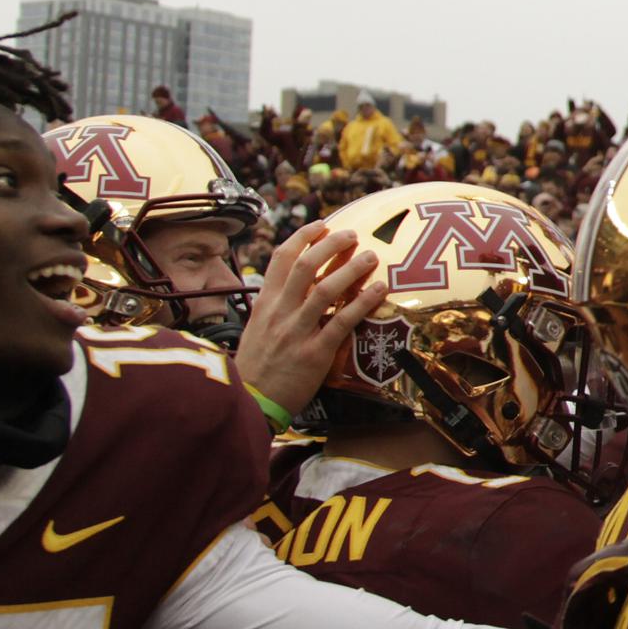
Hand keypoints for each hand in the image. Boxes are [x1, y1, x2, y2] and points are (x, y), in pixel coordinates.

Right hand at [234, 222, 388, 417]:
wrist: (248, 403)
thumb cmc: (257, 368)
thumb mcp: (257, 329)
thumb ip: (276, 306)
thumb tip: (299, 286)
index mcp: (265, 304)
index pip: (280, 259)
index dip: (302, 237)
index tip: (321, 225)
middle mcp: (279, 313)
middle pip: (305, 266)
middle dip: (330, 245)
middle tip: (353, 234)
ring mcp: (295, 332)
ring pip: (324, 290)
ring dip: (351, 269)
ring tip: (371, 256)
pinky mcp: (313, 354)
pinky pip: (341, 322)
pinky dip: (362, 302)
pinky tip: (379, 290)